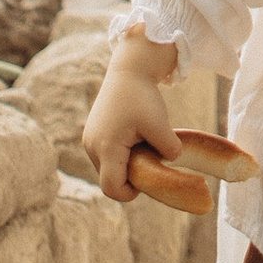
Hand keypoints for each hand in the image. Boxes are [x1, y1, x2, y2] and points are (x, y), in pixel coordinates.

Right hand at [82, 31, 185, 203]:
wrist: (129, 69)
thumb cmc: (143, 97)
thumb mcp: (160, 124)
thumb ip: (168, 149)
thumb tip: (172, 161)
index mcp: (105, 147)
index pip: (112, 188)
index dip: (130, 193)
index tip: (149, 179)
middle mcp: (92, 147)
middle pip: (110, 179)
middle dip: (131, 176)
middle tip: (151, 160)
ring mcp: (90, 140)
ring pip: (108, 168)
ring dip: (127, 164)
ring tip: (144, 144)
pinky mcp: (93, 134)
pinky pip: (106, 156)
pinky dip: (121, 154)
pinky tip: (135, 138)